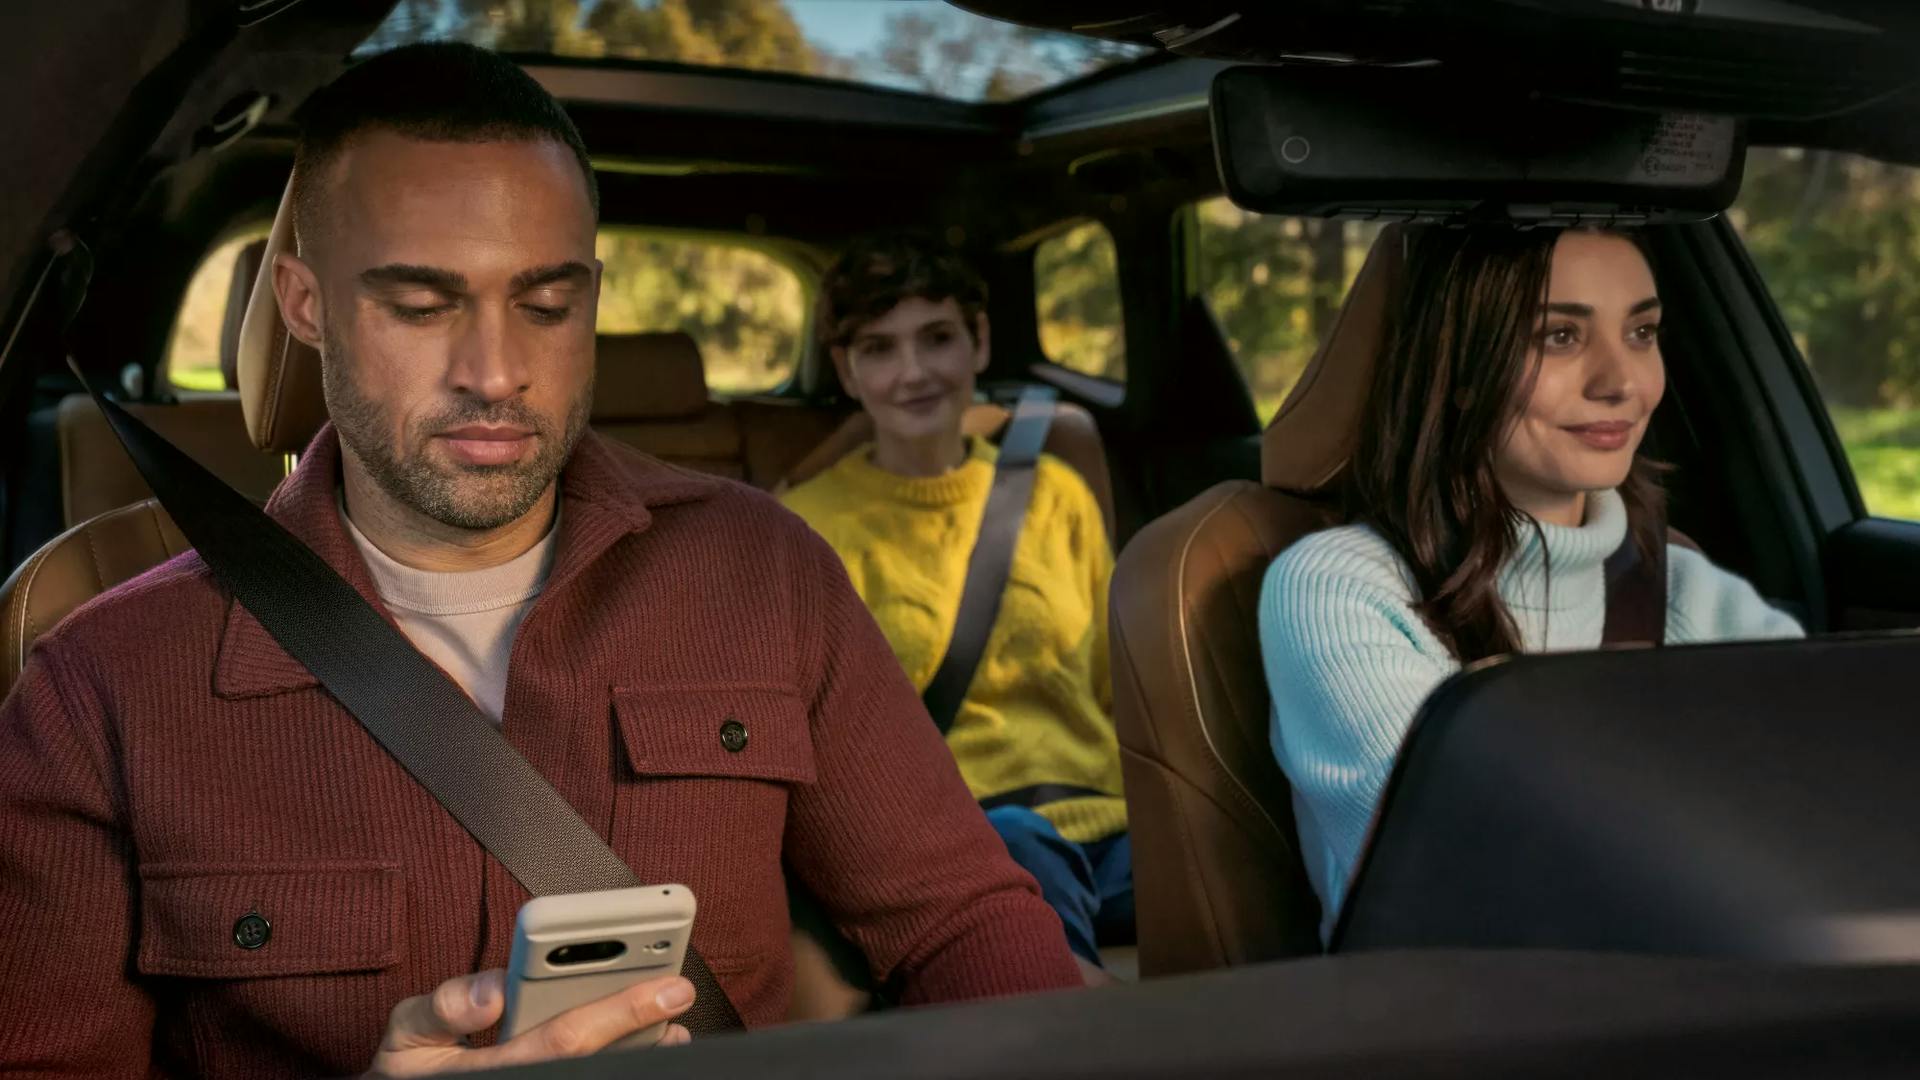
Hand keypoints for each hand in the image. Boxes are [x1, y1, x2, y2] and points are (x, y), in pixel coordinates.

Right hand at [364, 968, 693, 1076]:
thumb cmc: (413, 1067)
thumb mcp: (409, 1034)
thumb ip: (445, 1006)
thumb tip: (495, 989)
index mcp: (491, 1068)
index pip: (560, 1041)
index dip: (611, 1014)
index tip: (654, 984)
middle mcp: (521, 1079)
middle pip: (590, 1054)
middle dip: (637, 1017)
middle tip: (678, 989)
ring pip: (599, 1070)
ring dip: (641, 1045)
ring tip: (673, 1012)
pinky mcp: (549, 1079)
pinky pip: (596, 1073)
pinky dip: (630, 1060)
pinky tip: (656, 1039)